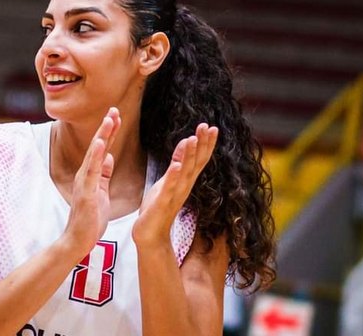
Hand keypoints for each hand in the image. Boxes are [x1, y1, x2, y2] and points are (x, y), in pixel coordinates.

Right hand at [61, 107, 120, 256]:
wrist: (78, 240)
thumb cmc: (90, 219)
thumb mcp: (101, 192)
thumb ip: (104, 174)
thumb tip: (110, 158)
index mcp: (91, 175)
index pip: (103, 149)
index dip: (110, 132)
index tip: (117, 116)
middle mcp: (86, 174)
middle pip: (98, 146)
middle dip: (107, 127)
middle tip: (115, 109)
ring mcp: (85, 182)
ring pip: (95, 154)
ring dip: (102, 135)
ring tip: (110, 119)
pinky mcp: (87, 191)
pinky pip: (92, 170)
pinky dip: (97, 155)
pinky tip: (102, 142)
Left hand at [132, 123, 217, 247]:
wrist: (150, 236)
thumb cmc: (158, 208)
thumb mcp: (167, 182)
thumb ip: (177, 166)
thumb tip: (184, 147)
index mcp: (184, 181)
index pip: (198, 160)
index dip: (206, 144)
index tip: (211, 127)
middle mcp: (183, 187)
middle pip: (196, 163)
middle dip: (202, 145)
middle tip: (208, 126)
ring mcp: (174, 195)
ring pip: (184, 173)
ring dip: (189, 157)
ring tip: (192, 139)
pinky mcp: (162, 204)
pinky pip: (169, 189)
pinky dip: (173, 177)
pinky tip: (176, 166)